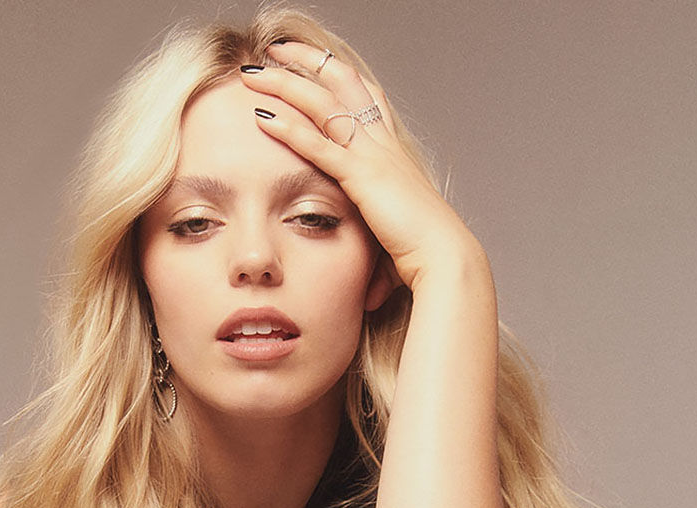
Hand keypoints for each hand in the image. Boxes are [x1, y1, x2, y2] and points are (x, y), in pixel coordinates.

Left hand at [239, 42, 487, 291]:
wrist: (444, 257)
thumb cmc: (423, 251)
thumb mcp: (394, 228)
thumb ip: (374, 230)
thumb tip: (364, 271)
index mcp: (393, 150)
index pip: (365, 94)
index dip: (336, 73)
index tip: (308, 62)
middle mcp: (383, 143)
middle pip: (343, 82)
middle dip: (307, 60)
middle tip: (275, 47)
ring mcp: (373, 156)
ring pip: (324, 104)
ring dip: (285, 84)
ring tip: (252, 74)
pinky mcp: (362, 177)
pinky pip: (318, 144)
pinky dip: (288, 128)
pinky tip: (261, 117)